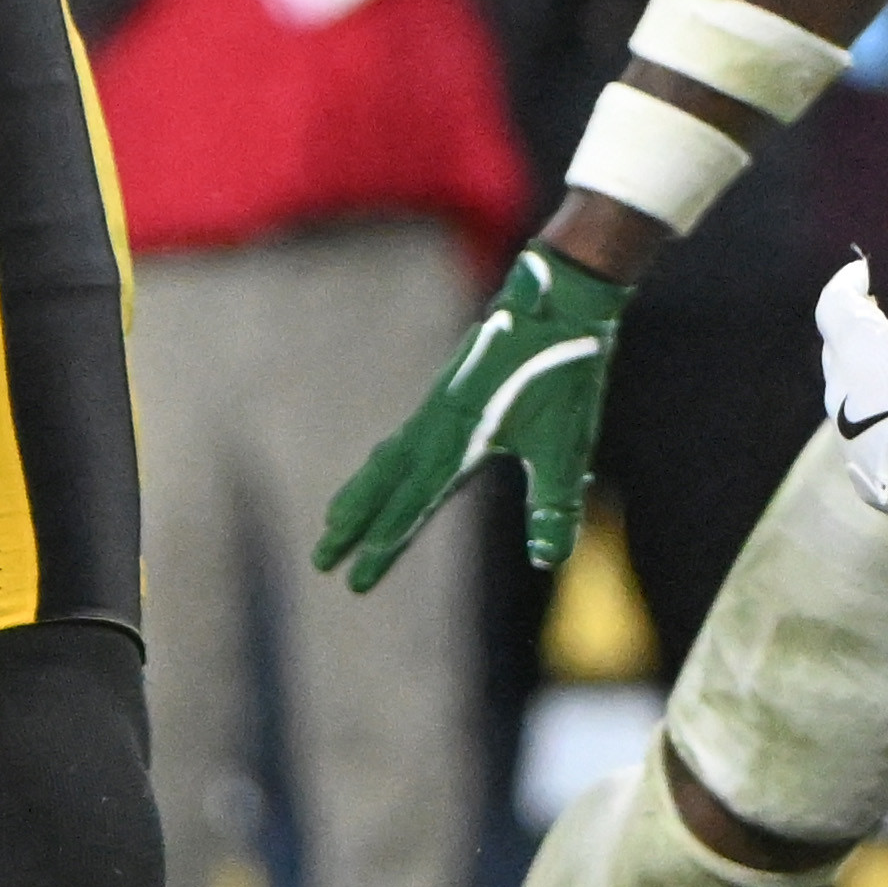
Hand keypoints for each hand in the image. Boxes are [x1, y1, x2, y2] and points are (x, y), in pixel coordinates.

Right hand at [314, 243, 626, 584]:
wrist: (556, 306)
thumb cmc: (563, 375)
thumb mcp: (566, 445)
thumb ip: (554, 503)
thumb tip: (548, 559)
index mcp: (459, 445)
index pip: (411, 509)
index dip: (384, 548)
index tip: (356, 581)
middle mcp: (436, 430)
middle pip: (382, 488)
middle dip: (352, 526)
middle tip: (321, 560)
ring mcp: (438, 412)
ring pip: (386, 463)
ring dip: (359, 496)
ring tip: (334, 520)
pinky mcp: (449, 398)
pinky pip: (402, 442)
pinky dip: (382, 466)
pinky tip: (383, 470)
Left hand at [822, 206, 887, 541]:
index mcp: (852, 352)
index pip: (833, 307)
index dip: (846, 287)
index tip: (861, 276)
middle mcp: (841, 398)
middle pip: (837, 356)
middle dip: (853, 333)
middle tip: (873, 318)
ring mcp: (853, 443)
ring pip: (853, 404)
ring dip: (870, 385)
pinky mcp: (873, 481)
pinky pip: (869, 448)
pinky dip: (885, 430)